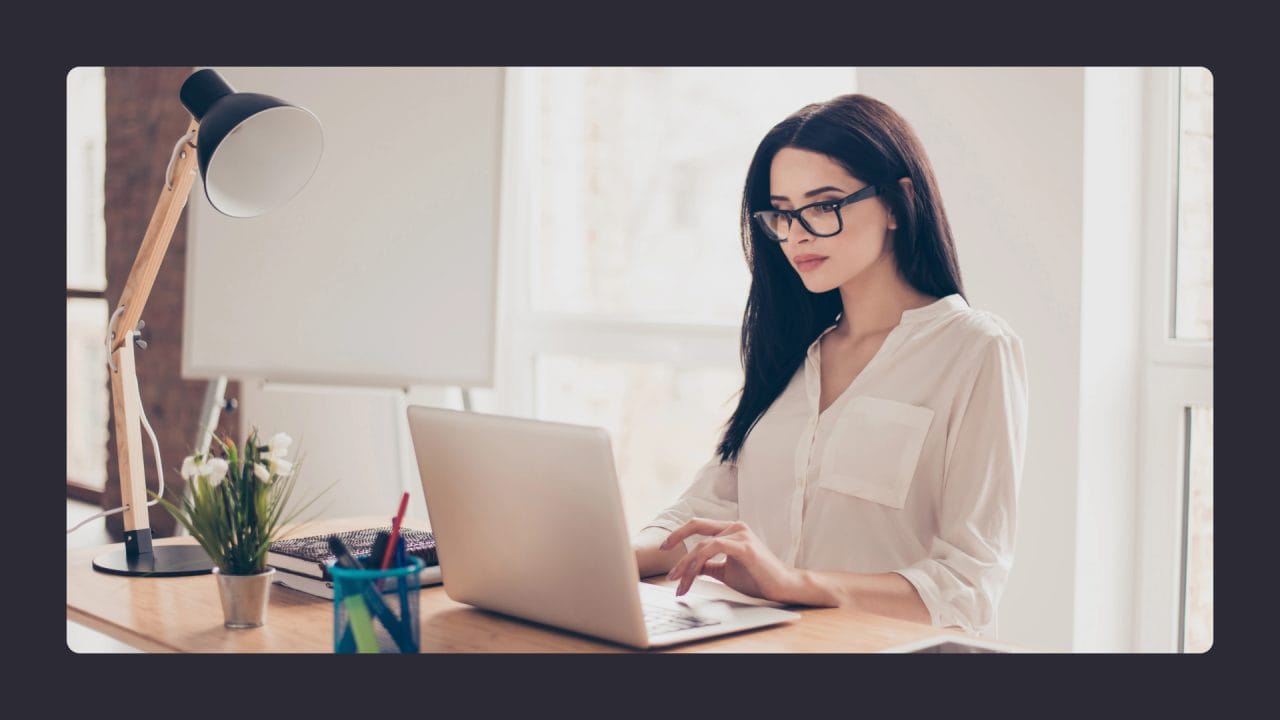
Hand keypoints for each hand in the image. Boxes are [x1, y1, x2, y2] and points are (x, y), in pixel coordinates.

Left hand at [662, 518, 800, 601]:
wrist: (783, 587)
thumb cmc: (758, 578)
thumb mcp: (726, 571)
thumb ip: (709, 565)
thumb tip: (691, 567)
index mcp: (730, 530)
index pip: (699, 525)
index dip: (679, 533)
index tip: (665, 546)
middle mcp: (735, 527)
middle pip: (696, 526)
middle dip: (675, 539)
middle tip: (664, 559)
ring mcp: (740, 535)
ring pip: (702, 545)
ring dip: (686, 565)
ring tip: (678, 583)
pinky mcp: (744, 547)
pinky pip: (713, 549)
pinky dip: (698, 562)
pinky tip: (691, 574)